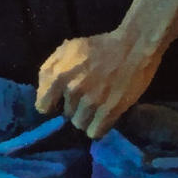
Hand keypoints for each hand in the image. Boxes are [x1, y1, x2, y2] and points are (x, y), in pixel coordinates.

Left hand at [35, 30, 163, 139]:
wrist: (134, 46)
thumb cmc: (100, 46)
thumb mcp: (68, 49)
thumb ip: (50, 69)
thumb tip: (44, 93)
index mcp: (58, 74)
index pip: (43, 107)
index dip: (53, 105)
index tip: (61, 101)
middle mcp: (72, 89)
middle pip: (66, 115)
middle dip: (75, 108)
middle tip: (87, 98)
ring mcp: (91, 101)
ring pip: (80, 125)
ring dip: (87, 118)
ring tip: (97, 108)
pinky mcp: (109, 111)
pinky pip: (95, 132)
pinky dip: (98, 128)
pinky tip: (104, 118)